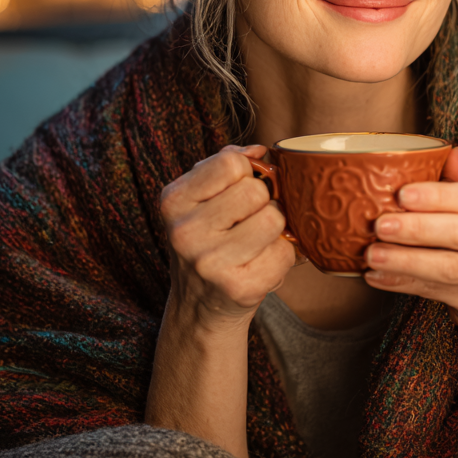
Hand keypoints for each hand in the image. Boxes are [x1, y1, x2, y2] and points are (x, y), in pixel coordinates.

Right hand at [158, 145, 296, 335]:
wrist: (199, 307)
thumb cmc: (208, 242)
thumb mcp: (201, 200)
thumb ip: (225, 165)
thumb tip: (260, 150)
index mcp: (173, 201)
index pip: (231, 163)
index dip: (246, 174)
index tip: (238, 192)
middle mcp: (185, 232)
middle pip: (256, 191)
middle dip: (262, 202)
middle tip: (249, 221)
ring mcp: (210, 263)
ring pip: (274, 218)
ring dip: (274, 229)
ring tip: (256, 242)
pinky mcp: (238, 288)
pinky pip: (284, 252)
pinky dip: (280, 257)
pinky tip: (259, 264)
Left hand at [365, 146, 457, 360]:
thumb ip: (455, 182)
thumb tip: (451, 152)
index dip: (438, 196)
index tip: (402, 194)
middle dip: (416, 229)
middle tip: (379, 226)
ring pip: (449, 268)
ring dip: (405, 261)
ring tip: (372, 255)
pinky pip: (438, 293)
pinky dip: (403, 284)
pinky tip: (377, 277)